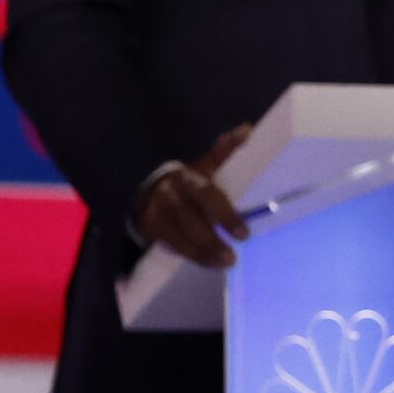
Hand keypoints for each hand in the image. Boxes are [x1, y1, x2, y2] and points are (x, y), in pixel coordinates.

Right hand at [136, 124, 256, 269]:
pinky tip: (208, 263)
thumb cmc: (185, 180)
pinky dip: (192, 256)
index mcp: (187, 177)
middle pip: (192, 221)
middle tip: (233, 257)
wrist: (146, 189)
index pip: (207, 196)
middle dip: (213, 240)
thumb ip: (223, 151)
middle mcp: (170, 195)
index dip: (225, 216)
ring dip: (204, 253)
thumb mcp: (203, 164)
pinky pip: (172, 245)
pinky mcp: (149, 227)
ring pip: (181, 236)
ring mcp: (157, 212)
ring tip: (226, 263)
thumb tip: (247, 129)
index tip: (244, 235)